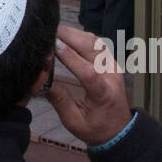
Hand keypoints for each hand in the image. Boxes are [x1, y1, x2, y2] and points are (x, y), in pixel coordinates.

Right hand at [46, 24, 132, 146]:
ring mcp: (113, 66)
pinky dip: (80, 36)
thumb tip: (40, 82)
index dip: (70, 56)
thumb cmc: (96, 129)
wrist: (120, 129)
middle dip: (69, 37)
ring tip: (54, 32)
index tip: (53, 45)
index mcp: (103, 94)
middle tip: (47, 32)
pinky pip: (96, 42)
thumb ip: (59, 100)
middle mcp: (111, 75)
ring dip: (74, 34)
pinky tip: (67, 36)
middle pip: (93, 48)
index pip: (88, 71)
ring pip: (95, 41)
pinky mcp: (110, 61)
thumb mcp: (74, 122)